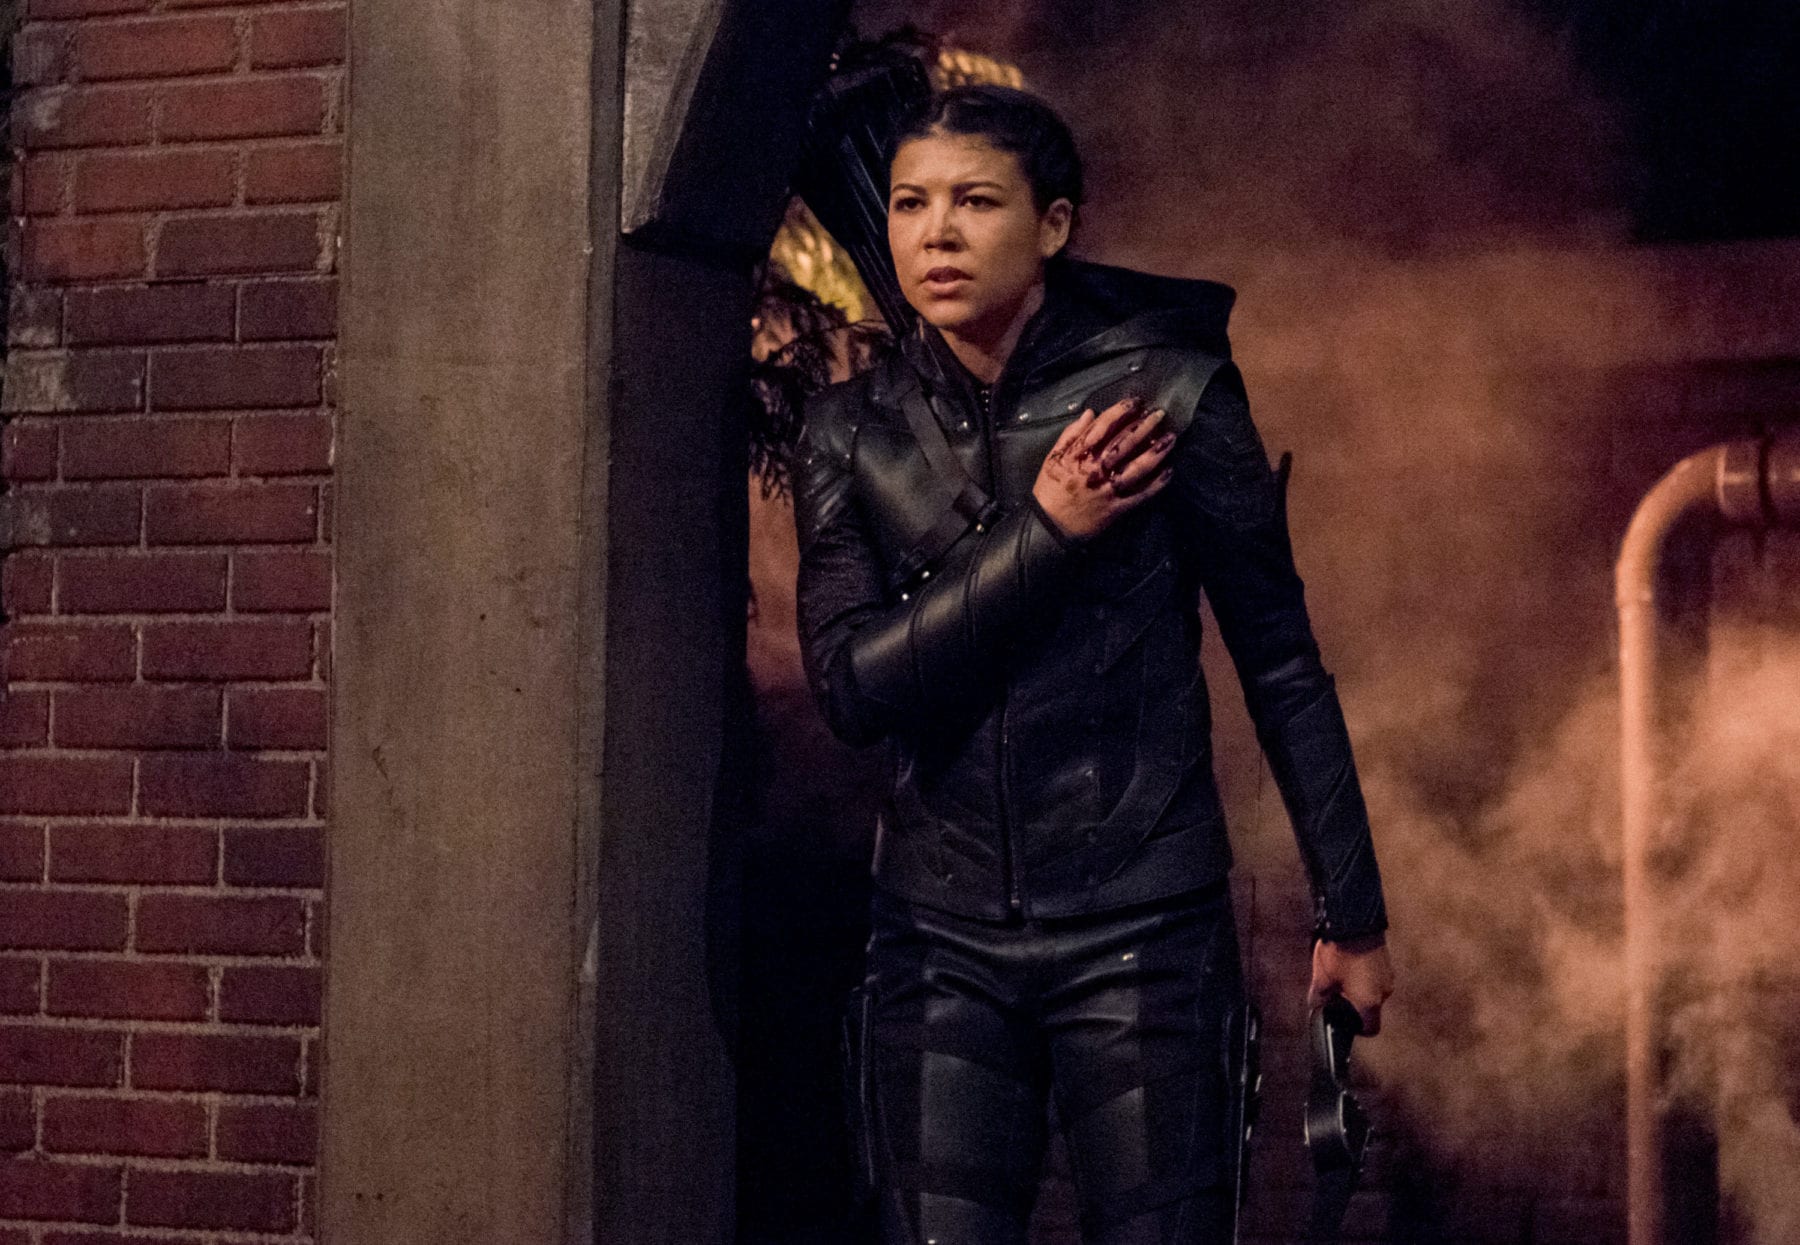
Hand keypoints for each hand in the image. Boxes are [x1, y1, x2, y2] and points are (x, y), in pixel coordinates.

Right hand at [1031, 396, 1176, 541]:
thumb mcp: (1052, 458)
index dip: (1121, 412)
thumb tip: (1090, 414)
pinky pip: (1140, 496)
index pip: (1104, 427)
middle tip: (1160, 414)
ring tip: (1171, 439)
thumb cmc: (1049, 491)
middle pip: (1124, 444)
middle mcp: (1096, 470)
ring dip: (1156, 452)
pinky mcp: (1115, 509)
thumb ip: (1071, 434)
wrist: (1048, 526)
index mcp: (1080, 455)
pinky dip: (1156, 484)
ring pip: (1136, 468)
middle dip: (1144, 427)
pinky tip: (1169, 472)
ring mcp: (1107, 490)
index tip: (1135, 402)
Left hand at [1309, 933, 1393, 1035]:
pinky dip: (1364, 975)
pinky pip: (1376, 975)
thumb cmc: (1340, 953)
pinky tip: (1349, 963)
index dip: (1358, 1029)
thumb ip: (1319, 998)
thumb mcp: (1322, 979)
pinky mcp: (1386, 960)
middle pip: (1371, 1008)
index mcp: (1370, 1002)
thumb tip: (1317, 1007)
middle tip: (1337, 993)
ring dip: (1360, 987)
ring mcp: (1388, 975)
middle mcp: (1384, 991)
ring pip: (1373, 990)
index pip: (1371, 1029)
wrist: (1354, 922)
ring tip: (1341, 974)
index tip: (1347, 1022)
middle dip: (1354, 1003)